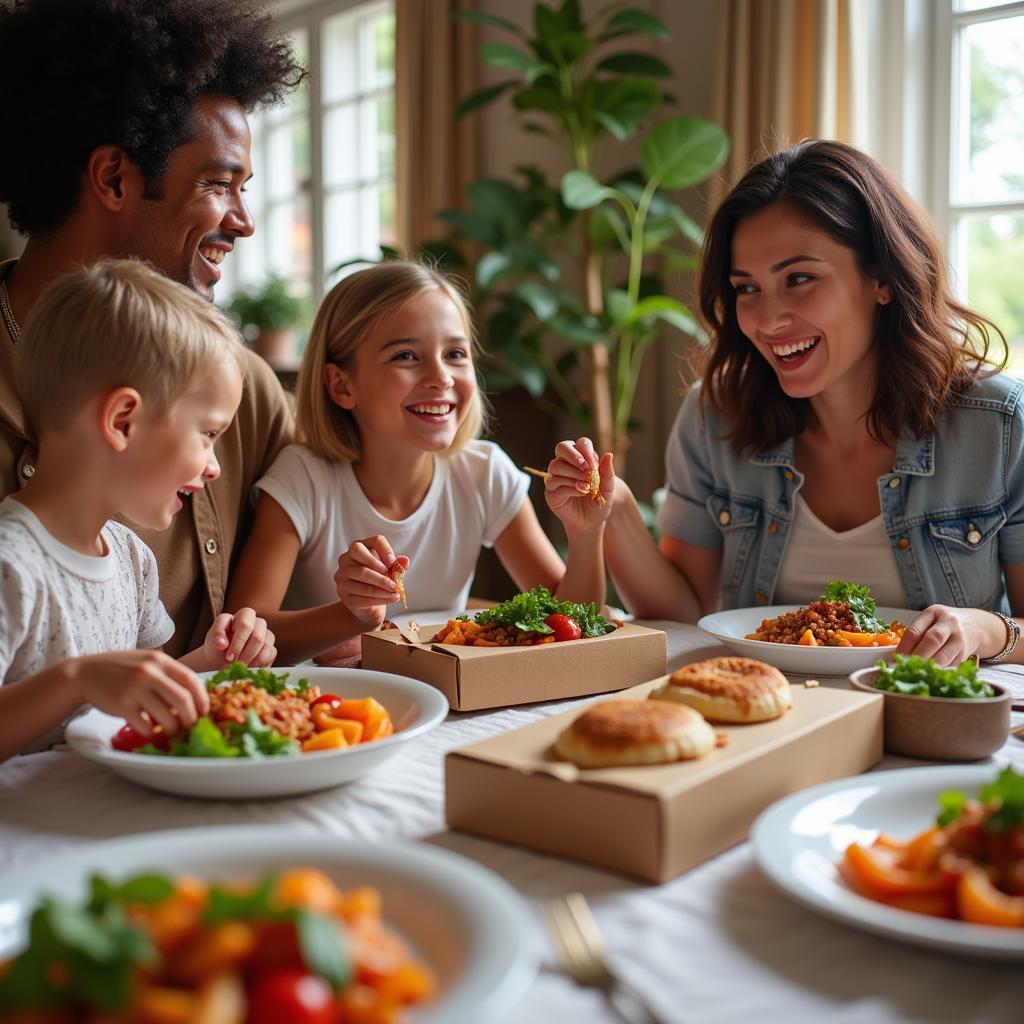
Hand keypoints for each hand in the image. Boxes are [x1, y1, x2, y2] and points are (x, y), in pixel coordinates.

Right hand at [69, 650, 209, 738]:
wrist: (84, 673)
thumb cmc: (120, 669)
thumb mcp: (146, 662)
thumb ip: (167, 674)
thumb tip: (192, 698)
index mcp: (159, 660)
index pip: (192, 679)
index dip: (203, 698)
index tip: (205, 711)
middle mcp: (149, 673)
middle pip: (183, 701)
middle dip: (192, 718)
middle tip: (191, 726)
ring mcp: (135, 689)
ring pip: (167, 717)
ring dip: (174, 729)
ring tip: (173, 732)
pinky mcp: (122, 706)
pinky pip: (145, 726)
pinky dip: (152, 733)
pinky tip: (151, 732)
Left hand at [204, 608, 276, 668]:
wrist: (222, 662)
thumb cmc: (218, 648)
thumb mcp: (212, 639)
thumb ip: (216, 637)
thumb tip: (221, 643)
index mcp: (242, 616)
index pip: (245, 624)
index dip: (238, 641)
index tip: (229, 657)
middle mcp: (256, 622)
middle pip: (257, 636)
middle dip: (246, 653)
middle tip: (237, 664)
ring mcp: (265, 634)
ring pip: (266, 646)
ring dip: (253, 660)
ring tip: (242, 667)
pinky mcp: (271, 646)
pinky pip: (271, 653)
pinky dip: (261, 663)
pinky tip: (250, 667)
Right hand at [335, 535, 406, 627]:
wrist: (367, 602)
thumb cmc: (378, 580)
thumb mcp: (389, 571)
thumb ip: (397, 565)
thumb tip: (405, 560)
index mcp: (360, 547)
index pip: (375, 541)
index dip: (386, 550)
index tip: (393, 563)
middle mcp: (346, 559)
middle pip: (361, 558)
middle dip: (380, 571)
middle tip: (394, 584)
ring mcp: (342, 576)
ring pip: (362, 578)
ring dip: (382, 588)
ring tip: (395, 593)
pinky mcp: (342, 593)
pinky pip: (361, 595)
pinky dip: (378, 598)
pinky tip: (390, 599)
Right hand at [544, 437, 613, 534]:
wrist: (592, 523)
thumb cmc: (599, 503)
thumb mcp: (608, 489)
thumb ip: (607, 473)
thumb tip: (608, 454)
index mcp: (581, 459)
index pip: (580, 444)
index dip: (586, 450)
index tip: (594, 464)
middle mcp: (566, 465)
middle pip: (561, 447)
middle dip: (573, 455)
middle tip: (586, 468)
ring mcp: (556, 478)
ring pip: (556, 466)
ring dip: (573, 473)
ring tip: (587, 485)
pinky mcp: (551, 492)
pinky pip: (555, 483)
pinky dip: (570, 486)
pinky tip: (581, 492)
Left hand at [896, 605, 1005, 666]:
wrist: (975, 625)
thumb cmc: (943, 625)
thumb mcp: (929, 621)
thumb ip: (916, 634)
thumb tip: (899, 656)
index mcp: (933, 613)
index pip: (915, 630)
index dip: (904, 646)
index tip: (896, 658)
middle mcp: (949, 623)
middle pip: (932, 640)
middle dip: (918, 657)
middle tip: (906, 668)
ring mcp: (960, 638)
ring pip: (944, 655)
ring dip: (929, 667)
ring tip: (917, 674)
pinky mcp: (967, 652)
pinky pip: (952, 664)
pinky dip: (940, 671)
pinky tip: (932, 675)